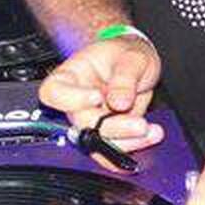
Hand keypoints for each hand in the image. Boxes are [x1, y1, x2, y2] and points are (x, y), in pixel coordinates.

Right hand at [38, 37, 163, 152]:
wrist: (138, 64)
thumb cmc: (127, 54)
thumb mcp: (133, 56)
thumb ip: (125, 77)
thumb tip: (119, 102)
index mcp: (71, 75)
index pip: (53, 92)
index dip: (71, 98)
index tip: (97, 96)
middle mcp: (76, 101)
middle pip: (82, 123)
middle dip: (113, 127)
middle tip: (141, 124)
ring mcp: (90, 118)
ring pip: (97, 142)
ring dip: (126, 142)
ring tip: (152, 131)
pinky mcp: (106, 133)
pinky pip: (111, 149)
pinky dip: (132, 148)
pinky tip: (149, 137)